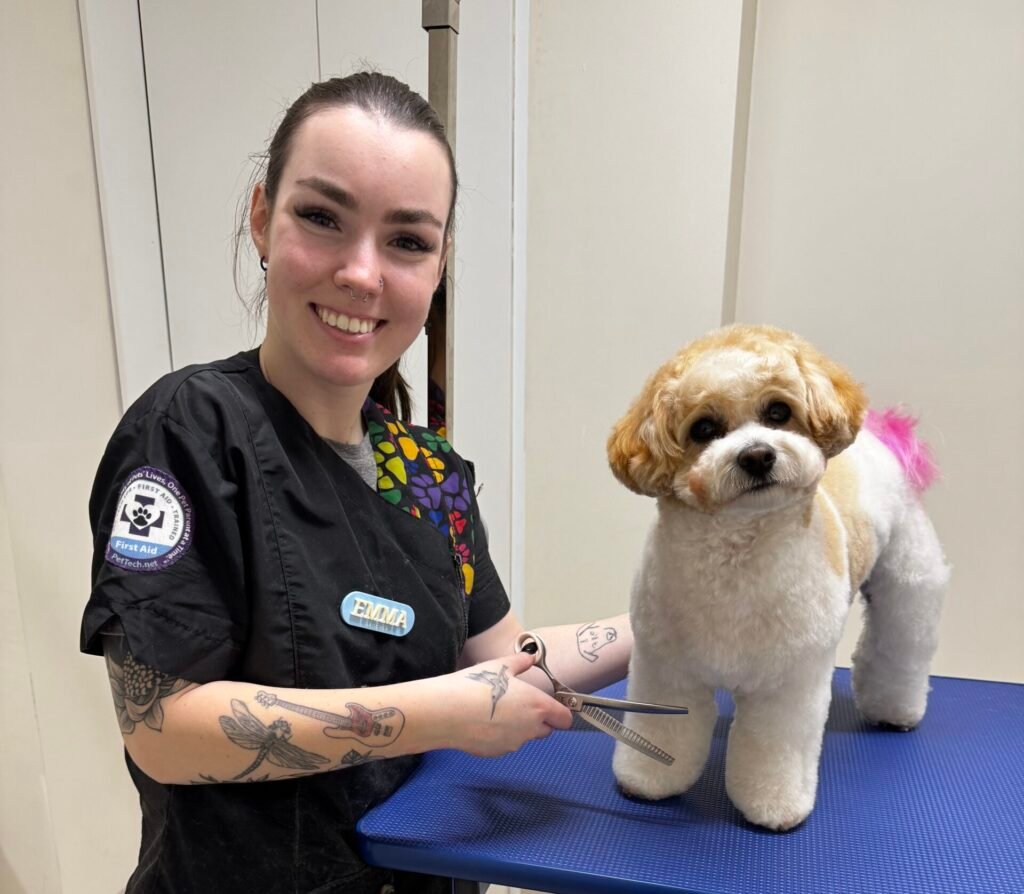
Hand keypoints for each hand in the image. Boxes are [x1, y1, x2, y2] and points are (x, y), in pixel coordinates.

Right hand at [444, 651, 572, 757]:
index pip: (564, 719)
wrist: (446, 712)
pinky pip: (504, 744)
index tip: (550, 704)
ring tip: (495, 710)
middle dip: (538, 720)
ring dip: (517, 728)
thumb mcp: (499, 666)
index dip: (560, 712)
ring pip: (524, 737)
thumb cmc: (476, 686)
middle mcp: (530, 728)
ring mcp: (513, 744)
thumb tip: (530, 657)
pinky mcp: (495, 753)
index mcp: (537, 706)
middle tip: (519, 704)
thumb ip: (520, 662)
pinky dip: (499, 736)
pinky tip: (482, 722)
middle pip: (546, 730)